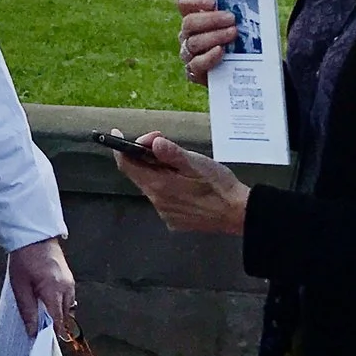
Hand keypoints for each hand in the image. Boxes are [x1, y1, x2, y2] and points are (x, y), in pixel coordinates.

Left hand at [8, 237, 76, 334]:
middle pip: (65, 316)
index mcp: (54, 290)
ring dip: (57, 313)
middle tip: (40, 330)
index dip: (51, 334)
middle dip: (54, 325)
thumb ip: (28, 311)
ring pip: (67, 307)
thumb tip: (32, 332)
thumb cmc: (24, 259)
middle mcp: (66, 287)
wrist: (33, 236)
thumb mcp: (20, 287)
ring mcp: (70, 282)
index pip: (58, 321)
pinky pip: (67, 297)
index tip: (42, 342)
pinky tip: (46, 302)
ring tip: (41, 315)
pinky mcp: (69, 277)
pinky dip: (59, 303)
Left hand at [112, 134, 249, 235]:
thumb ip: (173, 154)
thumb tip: (153, 143)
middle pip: (139, 175)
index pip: (127, 165)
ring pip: (152, 186)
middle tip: (160, 141)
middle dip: (143, 155)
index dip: (119, 148)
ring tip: (177, 161)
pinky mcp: (175, 220)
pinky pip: (163, 199)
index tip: (118, 134)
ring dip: (157, 171)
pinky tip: (184, 181)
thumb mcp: (196, 163)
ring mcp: (166, 213)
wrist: (238, 214)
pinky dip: (167, 185)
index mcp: (159, 186)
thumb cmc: (218, 185)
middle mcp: (157, 202)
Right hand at [172, 0, 239, 83]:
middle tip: (231, 19)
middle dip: (211, 19)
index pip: (183, 2)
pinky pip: (196, 64)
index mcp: (193, 16)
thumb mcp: (237, 23)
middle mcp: (187, 34)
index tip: (213, 2)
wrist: (240, 73)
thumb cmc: (239, 41)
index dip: (195, 0)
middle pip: (189, 22)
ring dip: (214, 36)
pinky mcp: (194, 72)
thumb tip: (246, 0)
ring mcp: (188, 53)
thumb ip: (235, 11)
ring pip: (193, 42)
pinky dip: (208, 57)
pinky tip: (221, 51)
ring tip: (233, 33)